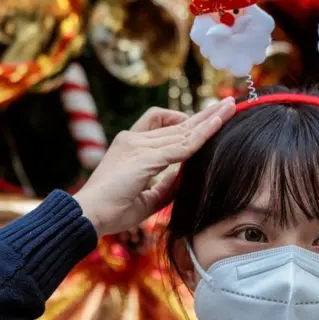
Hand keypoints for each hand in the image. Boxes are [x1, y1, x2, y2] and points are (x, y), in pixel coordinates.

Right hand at [74, 98, 235, 235]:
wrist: (87, 216)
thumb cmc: (113, 211)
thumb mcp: (148, 197)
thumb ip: (167, 184)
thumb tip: (187, 177)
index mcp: (132, 146)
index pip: (165, 125)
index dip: (189, 120)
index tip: (210, 117)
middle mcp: (134, 140)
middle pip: (178, 121)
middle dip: (205, 113)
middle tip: (228, 103)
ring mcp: (138, 146)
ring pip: (183, 129)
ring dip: (210, 118)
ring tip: (231, 106)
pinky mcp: (145, 158)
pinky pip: (182, 145)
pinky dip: (202, 134)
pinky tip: (218, 124)